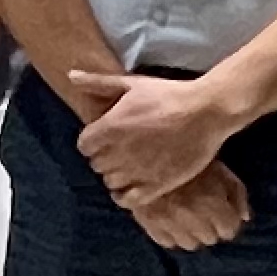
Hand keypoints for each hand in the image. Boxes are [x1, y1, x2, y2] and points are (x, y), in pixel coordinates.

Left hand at [60, 69, 241, 205]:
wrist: (206, 112)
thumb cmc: (168, 95)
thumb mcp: (131, 84)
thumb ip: (98, 82)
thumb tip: (71, 75)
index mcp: (110, 127)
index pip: (84, 145)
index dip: (92, 141)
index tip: (105, 137)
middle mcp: (119, 152)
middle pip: (96, 164)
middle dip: (104, 157)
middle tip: (118, 151)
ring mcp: (137, 171)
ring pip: (110, 182)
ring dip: (115, 175)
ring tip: (128, 167)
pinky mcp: (156, 186)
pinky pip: (128, 200)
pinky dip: (125, 196)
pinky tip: (132, 187)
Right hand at [128, 165, 249, 250]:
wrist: (149, 146)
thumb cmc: (192, 156)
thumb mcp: (220, 169)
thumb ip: (237, 193)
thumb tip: (245, 218)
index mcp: (210, 201)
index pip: (228, 230)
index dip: (228, 222)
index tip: (223, 214)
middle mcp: (189, 215)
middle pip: (210, 238)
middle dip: (211, 227)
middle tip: (205, 213)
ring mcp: (166, 220)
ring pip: (188, 244)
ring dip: (192, 234)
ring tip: (189, 218)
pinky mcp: (147, 221)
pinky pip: (166, 241)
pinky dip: (172, 234)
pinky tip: (173, 220)